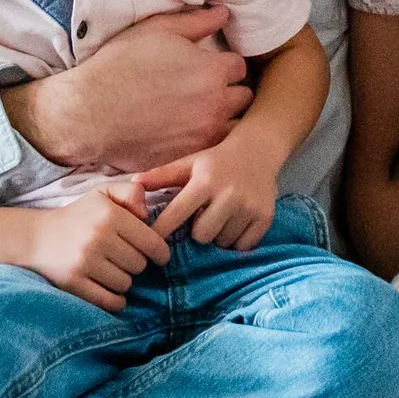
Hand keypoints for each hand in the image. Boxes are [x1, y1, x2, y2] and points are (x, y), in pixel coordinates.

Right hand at [8, 7, 249, 171]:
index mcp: (213, 71)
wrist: (88, 113)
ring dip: (223, 120)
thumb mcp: (157, 31)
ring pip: (234, 128)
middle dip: (229, 92)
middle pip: (244, 98)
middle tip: (206, 91)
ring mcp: (204, 136)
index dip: (223, 65)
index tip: (208, 67)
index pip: (240, 66)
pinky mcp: (189, 158)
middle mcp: (216, 105)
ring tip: (199, 114)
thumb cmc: (119, 66)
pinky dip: (205, 142)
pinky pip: (212, 151)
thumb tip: (224, 12)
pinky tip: (185, 133)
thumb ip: (197, 21)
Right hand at [26, 181, 174, 310]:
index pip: (152, 243)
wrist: (37, 238)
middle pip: (139, 265)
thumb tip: (148, 214)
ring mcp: (85, 262)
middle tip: (122, 258)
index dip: (160, 253)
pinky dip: (115, 300)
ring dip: (123, 281)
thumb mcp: (104, 194)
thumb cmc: (79, 216)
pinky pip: (110, 302)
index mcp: (110, 215)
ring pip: (126, 284)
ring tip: (110, 270)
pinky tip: (110, 290)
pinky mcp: (74, 283)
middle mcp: (98, 237)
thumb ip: (132, 192)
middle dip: (135, 264)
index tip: (158, 256)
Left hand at [138, 131, 282, 249]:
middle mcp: (228, 195)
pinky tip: (235, 224)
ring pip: (222, 242)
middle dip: (199, 232)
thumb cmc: (216, 161)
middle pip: (201, 236)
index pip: (176, 215)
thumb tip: (133, 184)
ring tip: (221, 219)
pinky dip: (237, 241)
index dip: (161, 232)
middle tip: (203, 218)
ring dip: (218, 236)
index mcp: (204, 182)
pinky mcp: (264, 218)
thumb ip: (161, 175)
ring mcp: (248, 207)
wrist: (258, 151)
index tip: (152, 243)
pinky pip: (243, 246)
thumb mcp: (189, 163)